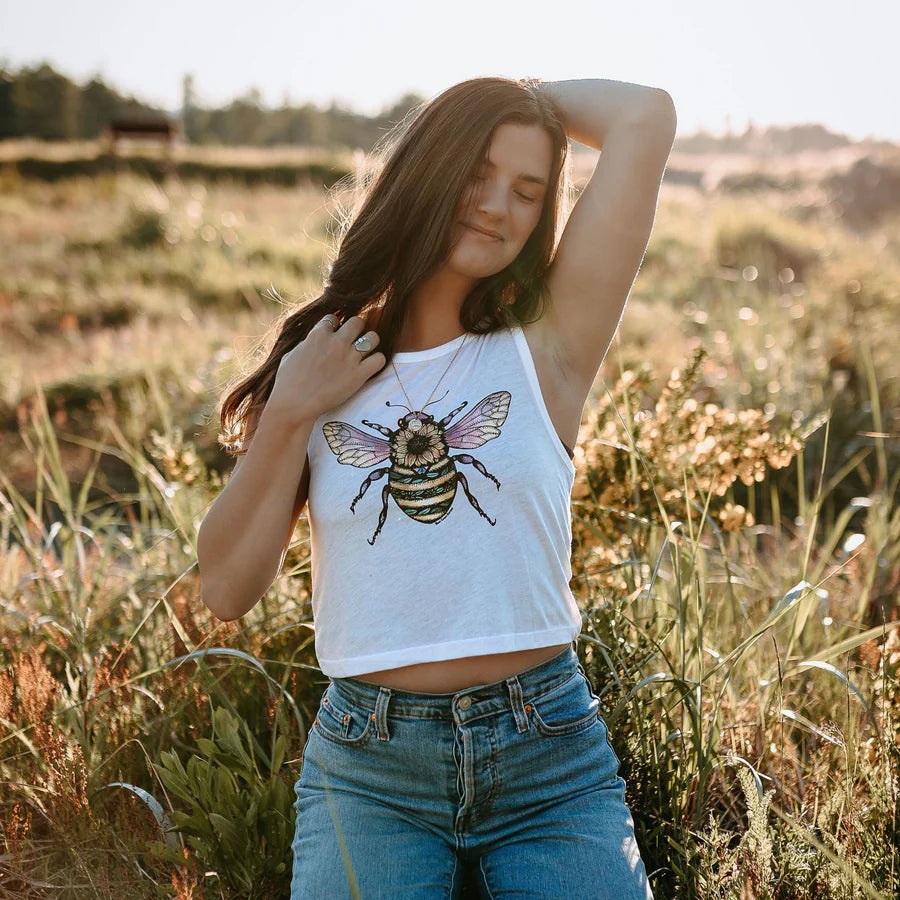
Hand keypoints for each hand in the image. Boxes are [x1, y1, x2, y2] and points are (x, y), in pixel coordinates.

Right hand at [268, 314, 384, 425]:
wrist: (294, 404)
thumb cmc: (287, 382)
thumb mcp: (291, 354)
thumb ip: (306, 344)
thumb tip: (312, 342)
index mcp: (318, 334)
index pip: (333, 318)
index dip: (334, 326)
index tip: (333, 336)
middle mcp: (336, 342)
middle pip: (357, 322)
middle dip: (357, 329)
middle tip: (354, 340)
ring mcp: (349, 357)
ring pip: (373, 337)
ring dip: (371, 342)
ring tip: (366, 351)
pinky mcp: (359, 374)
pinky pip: (379, 359)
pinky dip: (377, 361)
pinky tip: (370, 367)